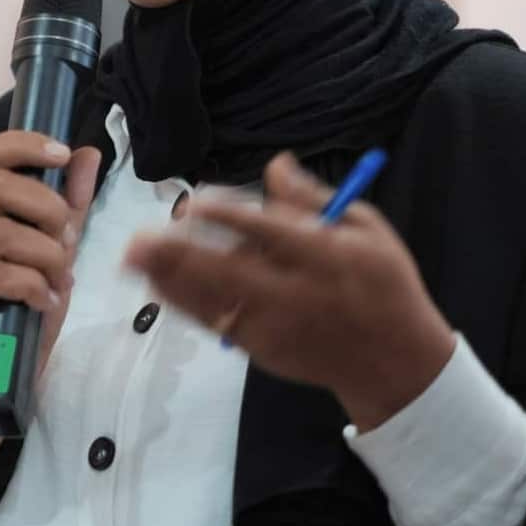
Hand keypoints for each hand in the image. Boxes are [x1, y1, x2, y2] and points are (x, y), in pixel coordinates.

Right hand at [0, 132, 100, 470]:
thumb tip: (88, 154)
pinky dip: (34, 286)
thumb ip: (69, 205)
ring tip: (59, 278)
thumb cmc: (22, 313)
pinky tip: (45, 302)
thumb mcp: (55, 253)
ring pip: (0, 232)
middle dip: (48, 208)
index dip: (23, 145)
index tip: (63, 154)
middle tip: (69, 239)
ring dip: (45, 254)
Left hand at [124, 152, 454, 430]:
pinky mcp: (262, 348)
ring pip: (214, 301)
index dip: (229, 218)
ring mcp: (274, 326)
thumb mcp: (366, 230)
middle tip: (139, 240)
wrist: (392, 362)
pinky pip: (216, 323)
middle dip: (180, 256)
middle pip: (229, 272)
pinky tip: (159, 285)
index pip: (270, 233)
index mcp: (324, 256)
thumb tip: (275, 164)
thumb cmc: (382, 284)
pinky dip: (185, 304)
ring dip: (170, 280)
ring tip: (133, 260)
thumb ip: (314, 199)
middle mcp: (294, 293)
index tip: (195, 203)